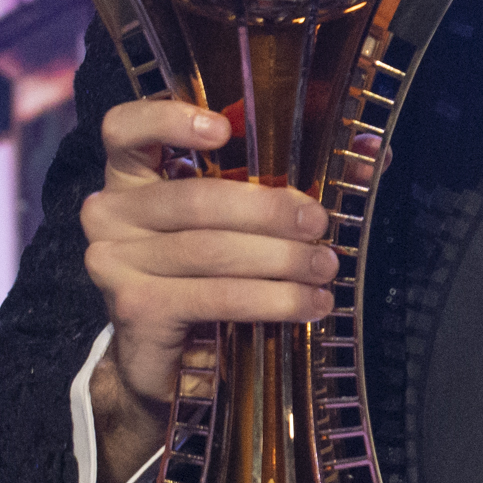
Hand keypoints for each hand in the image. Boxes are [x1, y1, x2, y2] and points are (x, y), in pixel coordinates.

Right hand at [80, 101, 337, 417]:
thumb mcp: (238, 224)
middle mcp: (109, 213)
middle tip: (320, 226)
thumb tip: (372, 156)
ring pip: (212, 250)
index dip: (168, 119)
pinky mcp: (135, 308)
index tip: (226, 129)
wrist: (164, 363)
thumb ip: (288, 183)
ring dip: (282, 261)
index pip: (124, 129)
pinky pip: (215, 296)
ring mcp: (115, 262)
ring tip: (325, 270)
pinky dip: (271, 300)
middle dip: (271, 211)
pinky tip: (306, 305)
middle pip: (196, 197)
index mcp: (131, 177)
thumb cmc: (207, 276)